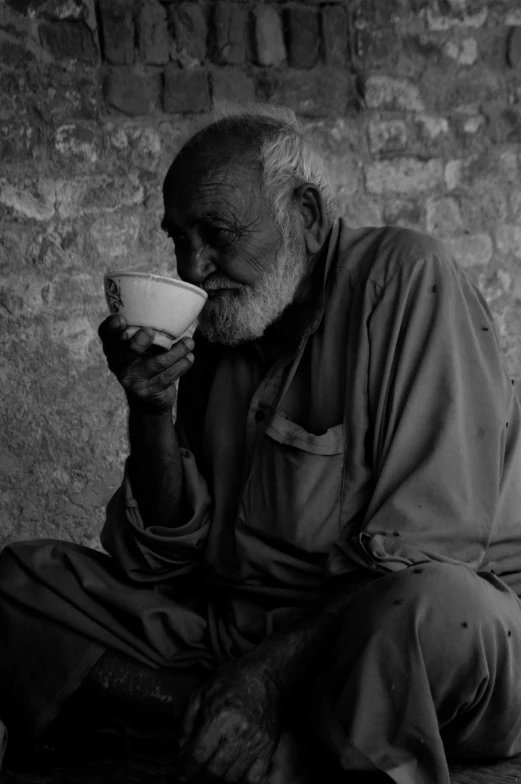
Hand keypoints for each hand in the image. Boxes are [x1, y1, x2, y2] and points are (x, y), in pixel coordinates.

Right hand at [98, 314, 194, 414]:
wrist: (150, 396)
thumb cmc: (148, 357)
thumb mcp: (143, 342)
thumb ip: (147, 326)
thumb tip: (173, 299)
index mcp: (114, 345)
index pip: (106, 334)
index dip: (111, 327)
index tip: (122, 320)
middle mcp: (118, 363)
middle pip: (123, 354)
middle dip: (136, 343)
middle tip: (149, 332)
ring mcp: (132, 379)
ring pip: (154, 365)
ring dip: (175, 353)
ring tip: (190, 343)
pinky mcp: (147, 391)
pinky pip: (166, 377)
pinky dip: (181, 366)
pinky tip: (190, 357)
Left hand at [178, 662, 281, 782]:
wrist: (264, 676)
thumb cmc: (229, 681)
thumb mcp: (200, 692)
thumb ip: (186, 721)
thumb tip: (181, 749)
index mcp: (217, 716)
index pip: (197, 756)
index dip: (186, 768)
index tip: (183, 769)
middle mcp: (236, 731)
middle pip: (213, 771)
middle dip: (200, 775)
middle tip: (197, 770)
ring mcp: (254, 741)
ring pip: (231, 777)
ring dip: (219, 777)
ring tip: (214, 767)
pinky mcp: (268, 746)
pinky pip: (253, 778)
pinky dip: (241, 780)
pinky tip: (233, 770)